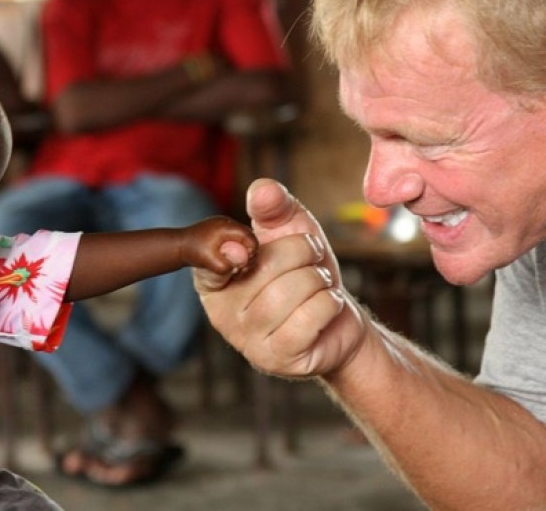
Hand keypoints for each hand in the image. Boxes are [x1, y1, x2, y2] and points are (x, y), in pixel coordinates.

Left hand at [179, 215, 257, 289]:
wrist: (177, 245)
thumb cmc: (193, 252)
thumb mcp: (209, 261)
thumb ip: (225, 264)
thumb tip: (240, 264)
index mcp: (227, 226)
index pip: (251, 238)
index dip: (252, 254)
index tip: (244, 267)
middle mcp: (226, 221)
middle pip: (248, 237)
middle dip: (248, 253)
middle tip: (241, 269)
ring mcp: (223, 224)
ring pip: (242, 238)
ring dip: (242, 252)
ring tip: (235, 266)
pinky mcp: (219, 228)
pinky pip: (234, 238)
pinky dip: (235, 248)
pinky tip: (228, 260)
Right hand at [194, 179, 370, 377]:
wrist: (336, 321)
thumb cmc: (304, 271)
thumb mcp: (289, 229)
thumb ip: (273, 206)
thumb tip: (263, 189)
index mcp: (212, 276)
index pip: (209, 248)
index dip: (235, 239)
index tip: (252, 245)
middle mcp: (220, 310)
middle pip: (268, 263)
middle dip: (305, 253)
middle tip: (310, 264)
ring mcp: (246, 339)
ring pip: (292, 289)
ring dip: (320, 280)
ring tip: (319, 287)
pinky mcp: (275, 358)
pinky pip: (310, 316)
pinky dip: (329, 303)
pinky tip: (325, 309)